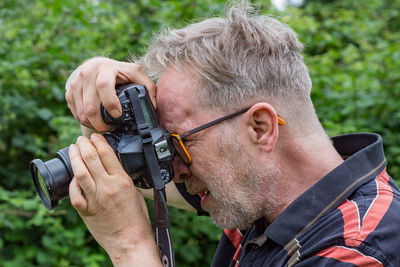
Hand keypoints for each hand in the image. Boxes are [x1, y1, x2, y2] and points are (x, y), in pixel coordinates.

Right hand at [65, 57, 155, 131]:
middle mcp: (87, 73)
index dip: (110, 102)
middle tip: (111, 128)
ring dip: (93, 125)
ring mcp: (76, 82)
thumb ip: (148, 88)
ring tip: (104, 126)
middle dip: (101, 123)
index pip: (104, 86)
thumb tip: (155, 107)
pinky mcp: (69, 91)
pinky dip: (85, 121)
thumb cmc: (119, 72)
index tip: (118, 115)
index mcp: (105, 68)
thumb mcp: (136, 75)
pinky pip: (75, 113)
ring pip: (81, 113)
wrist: (95, 65)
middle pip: (90, 106)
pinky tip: (95, 121)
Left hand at [69, 133, 160, 265]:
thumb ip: (122, 178)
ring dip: (75, 157)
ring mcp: (94, 199)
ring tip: (73, 149)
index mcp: (122, 181)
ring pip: (80, 172)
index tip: (95, 136)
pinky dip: (73, 183)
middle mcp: (107, 187)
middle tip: (81, 139)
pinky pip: (74, 194)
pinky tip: (73, 177)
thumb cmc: (136, 219)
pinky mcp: (86, 211)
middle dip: (83, 145)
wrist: (130, 240)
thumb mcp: (135, 192)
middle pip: (90, 158)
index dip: (98, 141)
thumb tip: (112, 167)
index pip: (107, 154)